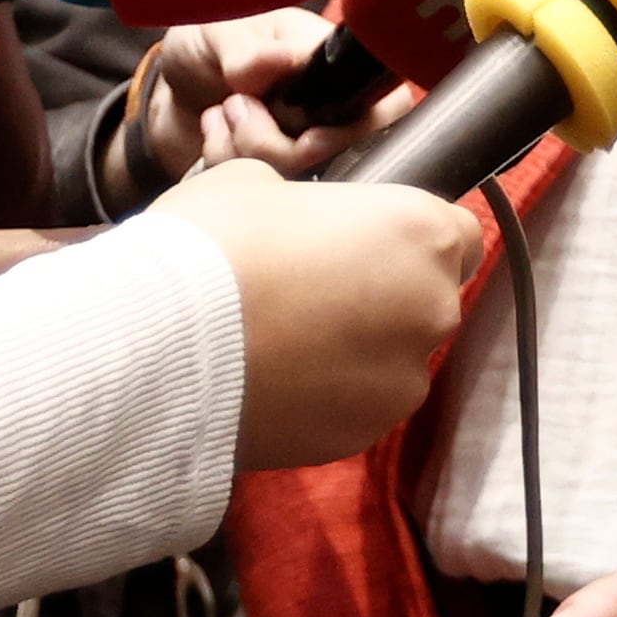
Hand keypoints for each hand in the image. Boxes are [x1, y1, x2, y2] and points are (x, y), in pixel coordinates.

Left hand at [112, 10, 407, 194]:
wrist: (170, 89)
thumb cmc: (204, 45)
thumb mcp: (218, 31)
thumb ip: (249, 47)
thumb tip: (286, 58)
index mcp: (330, 61)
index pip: (380, 102)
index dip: (345, 124)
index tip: (301, 127)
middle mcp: (328, 105)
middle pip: (335, 149)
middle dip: (273, 139)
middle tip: (237, 103)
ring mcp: (302, 142)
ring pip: (295, 173)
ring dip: (243, 148)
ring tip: (222, 113)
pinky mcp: (274, 171)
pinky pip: (263, 189)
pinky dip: (227, 164)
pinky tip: (214, 134)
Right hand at [138, 161, 474, 469]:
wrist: (157, 348)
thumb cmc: (210, 246)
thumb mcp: (253, 182)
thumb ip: (302, 198)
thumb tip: (295, 212)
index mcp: (421, 233)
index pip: (459, 233)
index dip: (412, 234)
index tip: (369, 240)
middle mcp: (432, 308)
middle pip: (429, 296)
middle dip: (384, 292)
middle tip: (312, 287)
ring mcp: (402, 379)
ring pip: (395, 357)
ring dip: (358, 348)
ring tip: (284, 340)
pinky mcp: (364, 434)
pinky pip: (358, 403)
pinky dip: (329, 394)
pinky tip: (274, 379)